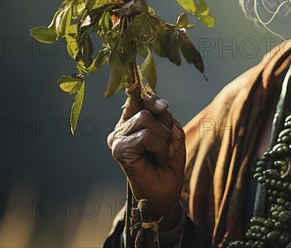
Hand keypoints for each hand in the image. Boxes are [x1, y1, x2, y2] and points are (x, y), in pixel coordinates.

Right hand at [107, 96, 185, 227]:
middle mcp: (121, 128)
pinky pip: (145, 136)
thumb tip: (161, 105)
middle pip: (146, 108)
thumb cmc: (168, 163)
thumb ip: (166, 117)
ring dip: (164, 138)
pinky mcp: (119, 150)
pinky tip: (159, 158)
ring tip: (163, 154)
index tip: (163, 106)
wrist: (166, 192)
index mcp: (132, 121)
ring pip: (145, 119)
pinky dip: (160, 146)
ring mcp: (117, 139)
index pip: (137, 98)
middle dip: (166, 125)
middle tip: (169, 146)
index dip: (150, 97)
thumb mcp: (173, 133)